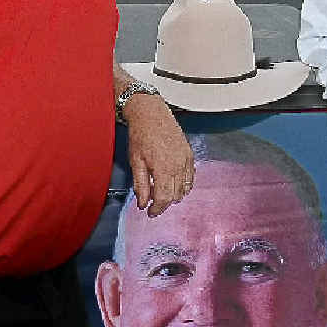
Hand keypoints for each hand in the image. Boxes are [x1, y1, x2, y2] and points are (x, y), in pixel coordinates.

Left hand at [122, 93, 194, 216]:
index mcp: (163, 168)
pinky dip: (184, 184)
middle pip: (175, 195)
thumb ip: (140, 185)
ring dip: (174, 194)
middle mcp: (178, 165)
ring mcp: (186, 159)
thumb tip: (142, 203)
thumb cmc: (141, 134)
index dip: (157, 209)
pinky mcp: (189, 154)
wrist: (151, 114)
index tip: (150, 212)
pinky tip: (173, 183)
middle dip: (164, 203)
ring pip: (185, 188)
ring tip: (161, 192)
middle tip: (153, 203)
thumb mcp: (136, 162)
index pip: (164, 198)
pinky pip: (191, 177)